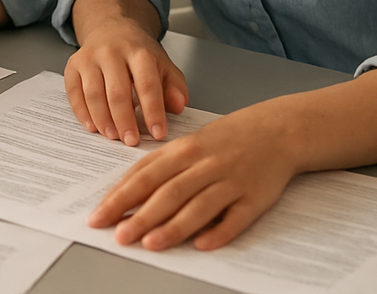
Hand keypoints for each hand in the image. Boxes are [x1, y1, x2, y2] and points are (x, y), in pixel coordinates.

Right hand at [64, 16, 187, 144]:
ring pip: (93, 94)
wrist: (111, 28)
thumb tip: (178, 107)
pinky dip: (82, 113)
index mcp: (139, 52)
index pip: (147, 85)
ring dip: (104, 120)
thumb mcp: (163, 64)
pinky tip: (93, 127)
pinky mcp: (73, 65)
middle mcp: (111, 52)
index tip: (158, 134)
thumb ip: (175, 86)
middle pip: (117, 92)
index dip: (153, 112)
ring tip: (114, 137)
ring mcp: (89, 58)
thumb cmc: (138, 53)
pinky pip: (74, 93)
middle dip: (125, 121)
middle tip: (132, 141)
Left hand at [88, 105, 296, 250]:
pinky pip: (235, 219)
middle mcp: (205, 165)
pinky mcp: (254, 198)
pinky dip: (219, 232)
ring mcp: (231, 181)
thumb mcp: (188, 145)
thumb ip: (159, 167)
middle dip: (140, 215)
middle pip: (167, 192)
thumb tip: (125, 192)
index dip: (120, 197)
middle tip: (119, 235)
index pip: (144, 176)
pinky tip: (202, 245)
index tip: (99, 216)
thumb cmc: (225, 140)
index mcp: (183, 150)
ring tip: (150, 244)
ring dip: (173, 227)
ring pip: (198, 206)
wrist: (277, 131)